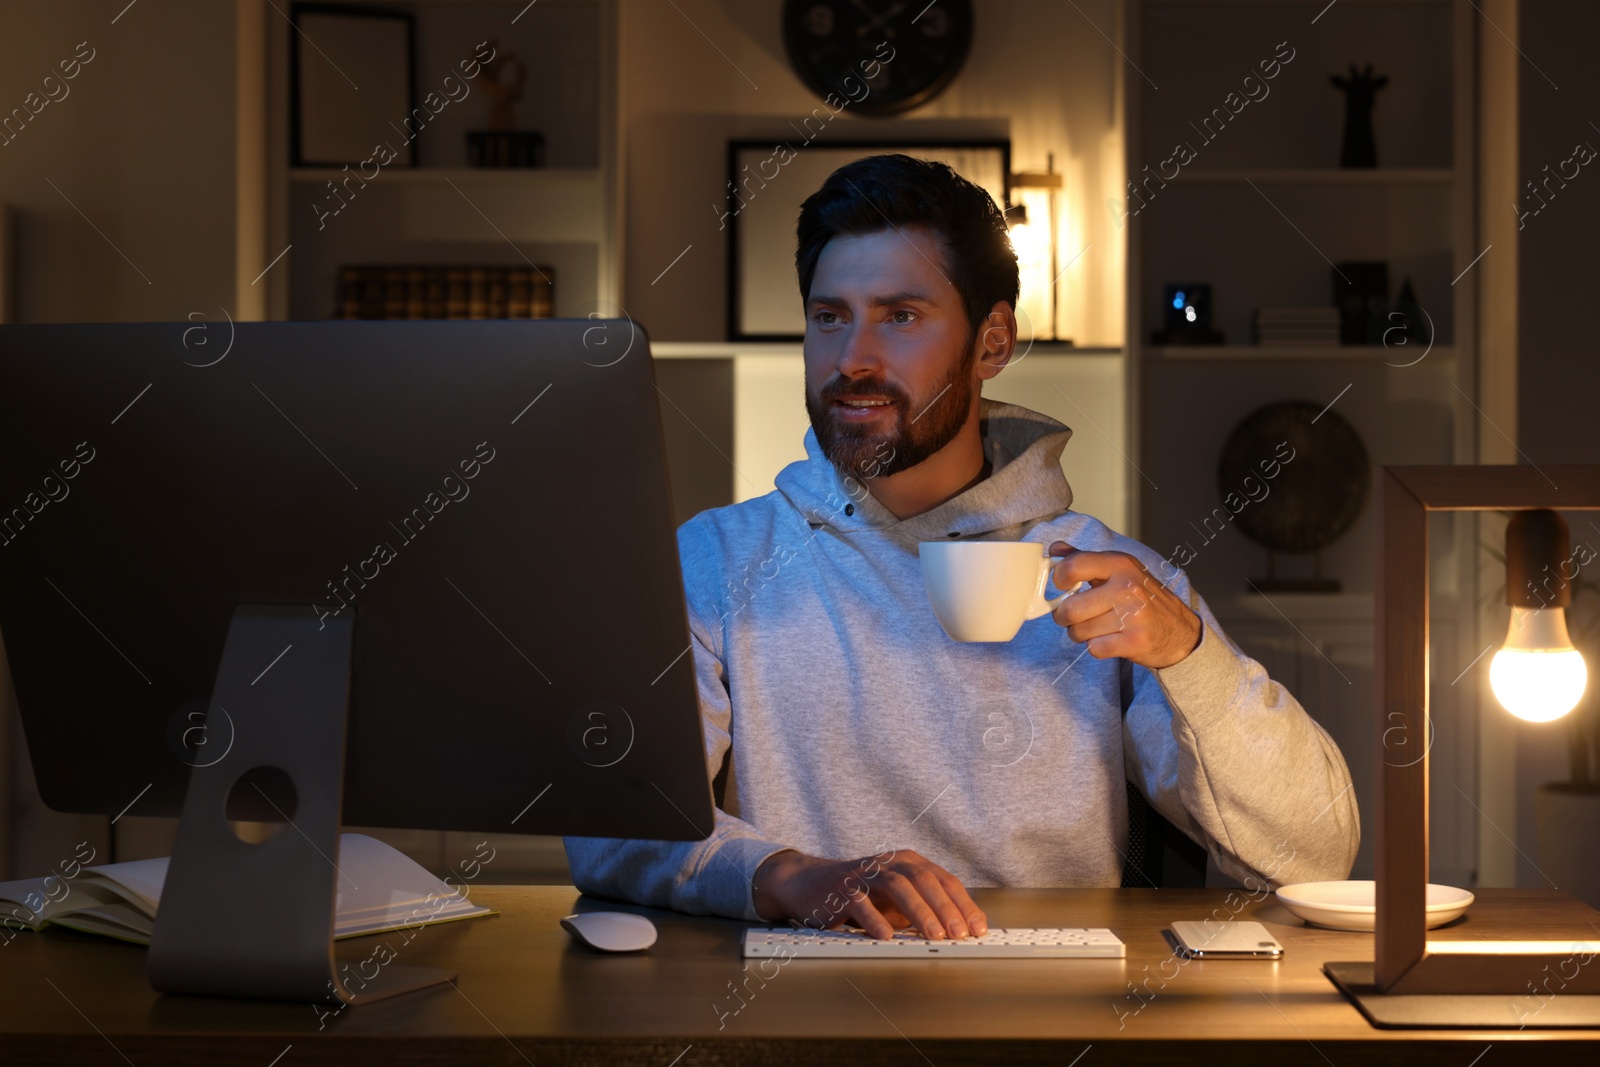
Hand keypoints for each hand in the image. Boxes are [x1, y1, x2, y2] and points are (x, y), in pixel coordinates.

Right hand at [751, 847, 987, 940]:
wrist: (812, 884)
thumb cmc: (864, 895)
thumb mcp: (899, 900)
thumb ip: (926, 909)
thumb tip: (962, 932)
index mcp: (908, 862)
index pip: (943, 879)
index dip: (962, 903)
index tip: (977, 928)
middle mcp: (889, 863)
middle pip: (923, 879)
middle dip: (945, 907)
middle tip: (959, 933)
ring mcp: (865, 874)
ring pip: (897, 886)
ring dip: (918, 911)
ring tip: (933, 935)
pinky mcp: (841, 889)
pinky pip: (860, 902)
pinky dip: (874, 919)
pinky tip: (886, 936)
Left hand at [1047, 541, 1201, 669]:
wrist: (1180, 630)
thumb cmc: (1143, 598)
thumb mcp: (1119, 570)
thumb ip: (1085, 559)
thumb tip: (1055, 549)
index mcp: (1120, 564)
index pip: (1073, 566)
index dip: (1059, 578)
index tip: (1062, 586)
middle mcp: (1127, 587)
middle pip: (1070, 608)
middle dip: (1065, 617)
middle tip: (1074, 616)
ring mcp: (1133, 615)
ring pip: (1079, 631)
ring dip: (1081, 634)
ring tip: (1097, 627)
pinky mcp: (1135, 641)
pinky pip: (1094, 648)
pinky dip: (1097, 648)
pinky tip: (1110, 640)